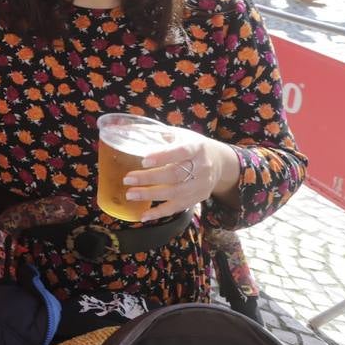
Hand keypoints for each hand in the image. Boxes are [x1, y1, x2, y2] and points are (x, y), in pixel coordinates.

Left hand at [120, 127, 239, 222]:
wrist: (220, 162)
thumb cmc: (192, 145)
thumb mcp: (179, 134)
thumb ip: (156, 133)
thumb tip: (123, 128)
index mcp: (197, 147)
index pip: (181, 151)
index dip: (163, 156)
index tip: (144, 160)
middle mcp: (202, 167)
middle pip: (175, 175)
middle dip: (149, 178)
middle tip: (127, 179)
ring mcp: (201, 185)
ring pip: (176, 193)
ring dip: (151, 195)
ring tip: (130, 195)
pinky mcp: (198, 198)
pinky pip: (178, 208)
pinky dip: (160, 213)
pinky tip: (144, 216)